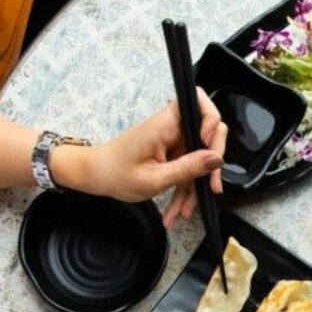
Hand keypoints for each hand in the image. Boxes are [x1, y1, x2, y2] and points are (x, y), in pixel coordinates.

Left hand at [56, 87, 227, 228]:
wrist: (95, 176)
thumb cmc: (115, 174)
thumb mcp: (154, 178)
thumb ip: (188, 168)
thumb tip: (216, 159)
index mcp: (165, 124)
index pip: (198, 101)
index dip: (211, 119)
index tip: (208, 147)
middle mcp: (172, 127)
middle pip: (208, 134)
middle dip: (212, 164)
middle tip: (211, 188)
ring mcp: (174, 140)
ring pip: (200, 157)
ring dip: (197, 185)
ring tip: (186, 210)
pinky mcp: (172, 152)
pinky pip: (189, 167)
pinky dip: (186, 188)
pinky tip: (178, 208)